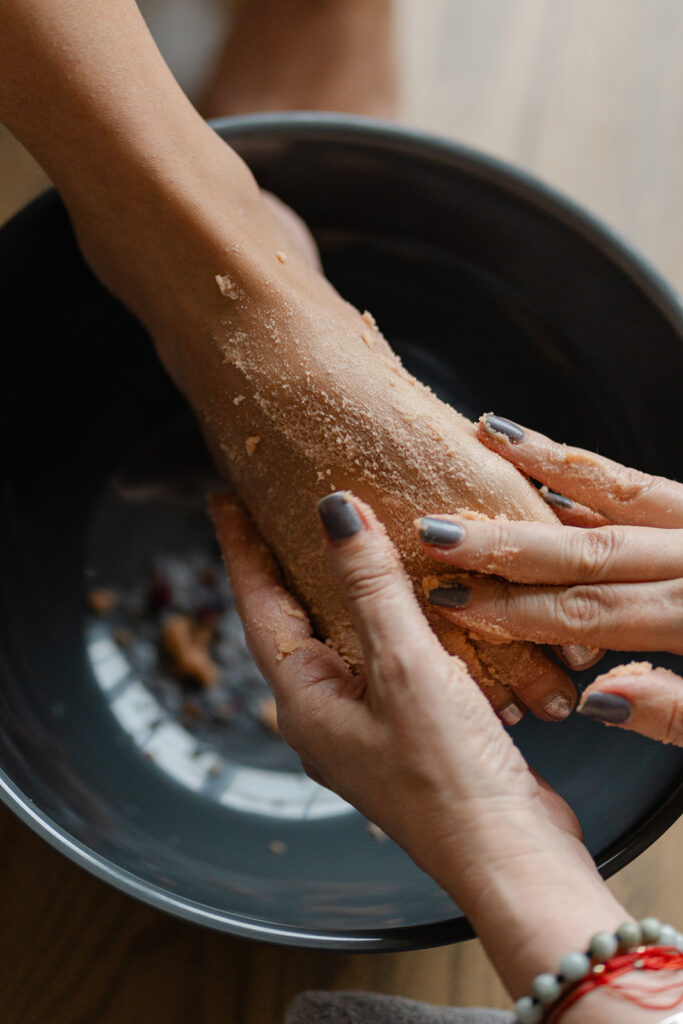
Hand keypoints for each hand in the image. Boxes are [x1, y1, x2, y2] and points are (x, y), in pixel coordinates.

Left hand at [211, 490, 638, 1008]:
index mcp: (304, 703)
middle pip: (292, 621)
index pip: (258, 606)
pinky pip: (381, 660)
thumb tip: (335, 512)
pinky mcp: (405, 733)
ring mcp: (363, 728)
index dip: (242, 547)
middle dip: (285, 564)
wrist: (509, 858)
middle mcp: (324, 716)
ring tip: (342, 541)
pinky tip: (408, 600)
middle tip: (279, 508)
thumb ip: (370, 586)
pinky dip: (385, 620)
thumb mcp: (406, 667)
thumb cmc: (449, 777)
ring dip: (340, 589)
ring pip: (340, 639)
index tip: (226, 500)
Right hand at [415, 412, 682, 744]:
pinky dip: (589, 465)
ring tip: (481, 443)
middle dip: (506, 543)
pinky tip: (542, 448)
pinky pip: (642, 481)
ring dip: (541, 472)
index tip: (456, 604)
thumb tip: (600, 698)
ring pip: (614, 494)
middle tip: (435, 532)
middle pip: (589, 549)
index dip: (520, 611)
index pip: (595, 614)